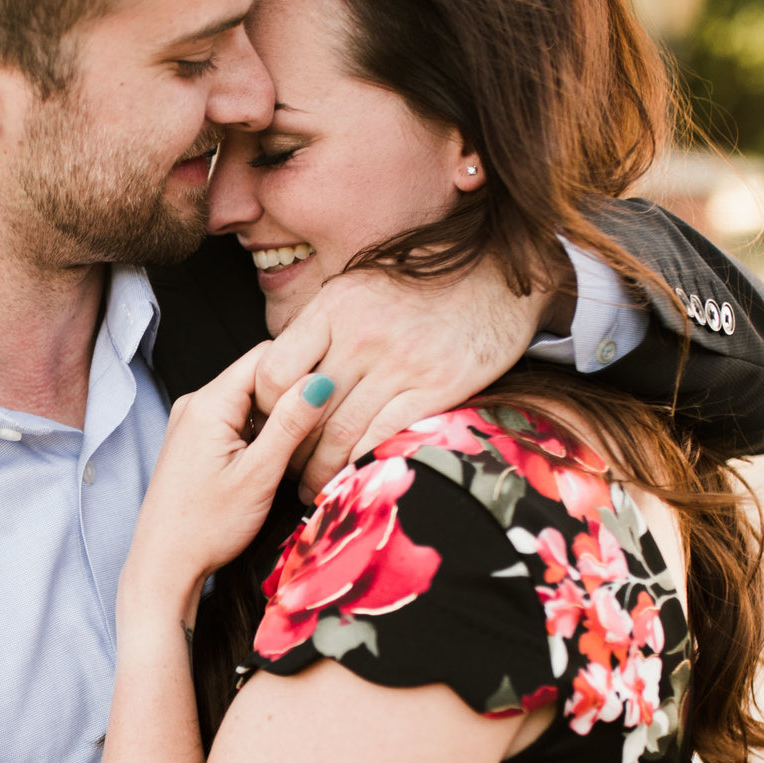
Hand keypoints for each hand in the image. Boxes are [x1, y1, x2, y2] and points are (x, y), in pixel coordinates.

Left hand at [123, 350, 333, 628]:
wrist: (164, 566)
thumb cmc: (205, 528)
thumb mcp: (259, 475)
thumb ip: (291, 425)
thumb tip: (321, 381)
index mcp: (209, 402)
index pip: (268, 356)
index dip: (304, 369)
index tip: (331, 394)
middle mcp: (196, 403)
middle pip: (260, 377)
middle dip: (292, 398)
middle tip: (317, 430)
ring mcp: (193, 422)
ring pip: (251, 401)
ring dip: (278, 420)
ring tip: (294, 453)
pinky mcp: (195, 441)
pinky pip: (237, 421)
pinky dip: (260, 435)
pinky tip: (271, 463)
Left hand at [251, 263, 549, 499]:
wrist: (497, 272)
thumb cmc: (422, 282)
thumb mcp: (359, 288)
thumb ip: (320, 328)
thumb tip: (283, 373)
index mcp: (333, 307)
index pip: (275, 372)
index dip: (266, 409)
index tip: (270, 428)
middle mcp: (361, 334)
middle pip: (306, 410)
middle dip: (290, 452)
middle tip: (285, 474)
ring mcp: (401, 361)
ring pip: (342, 433)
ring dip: (322, 471)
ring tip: (314, 489)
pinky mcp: (437, 385)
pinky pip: (385, 436)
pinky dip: (363, 465)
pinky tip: (353, 478)